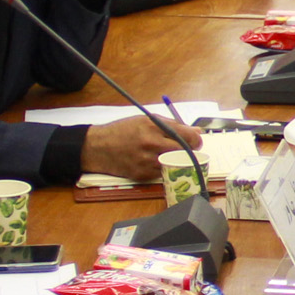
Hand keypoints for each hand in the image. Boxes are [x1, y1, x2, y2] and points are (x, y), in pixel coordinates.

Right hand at [84, 108, 198, 182]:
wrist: (98, 148)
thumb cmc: (122, 131)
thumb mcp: (145, 120)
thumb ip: (171, 125)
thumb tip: (196, 130)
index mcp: (152, 126)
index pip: (185, 134)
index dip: (196, 139)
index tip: (196, 140)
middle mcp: (150, 144)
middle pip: (184, 151)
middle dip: (190, 150)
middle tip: (189, 149)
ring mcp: (146, 161)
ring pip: (175, 164)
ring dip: (178, 160)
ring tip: (171, 154)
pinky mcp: (142, 175)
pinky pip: (163, 173)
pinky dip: (164, 168)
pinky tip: (157, 162)